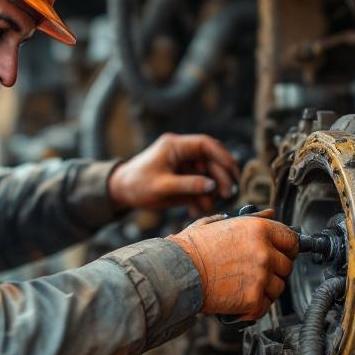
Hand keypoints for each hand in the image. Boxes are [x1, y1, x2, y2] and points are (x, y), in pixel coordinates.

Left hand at [107, 133, 239, 213]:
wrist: (121, 192)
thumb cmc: (137, 185)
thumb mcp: (162, 186)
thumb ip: (188, 185)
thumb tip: (213, 185)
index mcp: (175, 146)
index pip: (205, 144)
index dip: (223, 156)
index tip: (234, 171)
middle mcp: (182, 153)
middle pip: (211, 161)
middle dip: (221, 177)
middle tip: (229, 194)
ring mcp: (184, 166)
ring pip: (208, 175)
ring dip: (212, 191)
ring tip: (206, 206)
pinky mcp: (183, 179)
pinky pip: (200, 187)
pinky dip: (202, 198)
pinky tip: (197, 210)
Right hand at [168, 212, 298, 320]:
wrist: (176, 272)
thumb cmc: (192, 248)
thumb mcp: (218, 223)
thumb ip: (249, 219)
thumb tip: (269, 213)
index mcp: (259, 229)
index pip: (292, 240)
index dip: (287, 248)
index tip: (282, 254)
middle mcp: (264, 251)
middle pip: (286, 266)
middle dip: (274, 270)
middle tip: (254, 272)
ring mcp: (261, 277)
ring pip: (278, 288)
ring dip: (264, 289)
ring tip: (242, 286)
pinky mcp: (253, 300)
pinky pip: (265, 306)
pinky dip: (253, 307)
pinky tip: (238, 300)